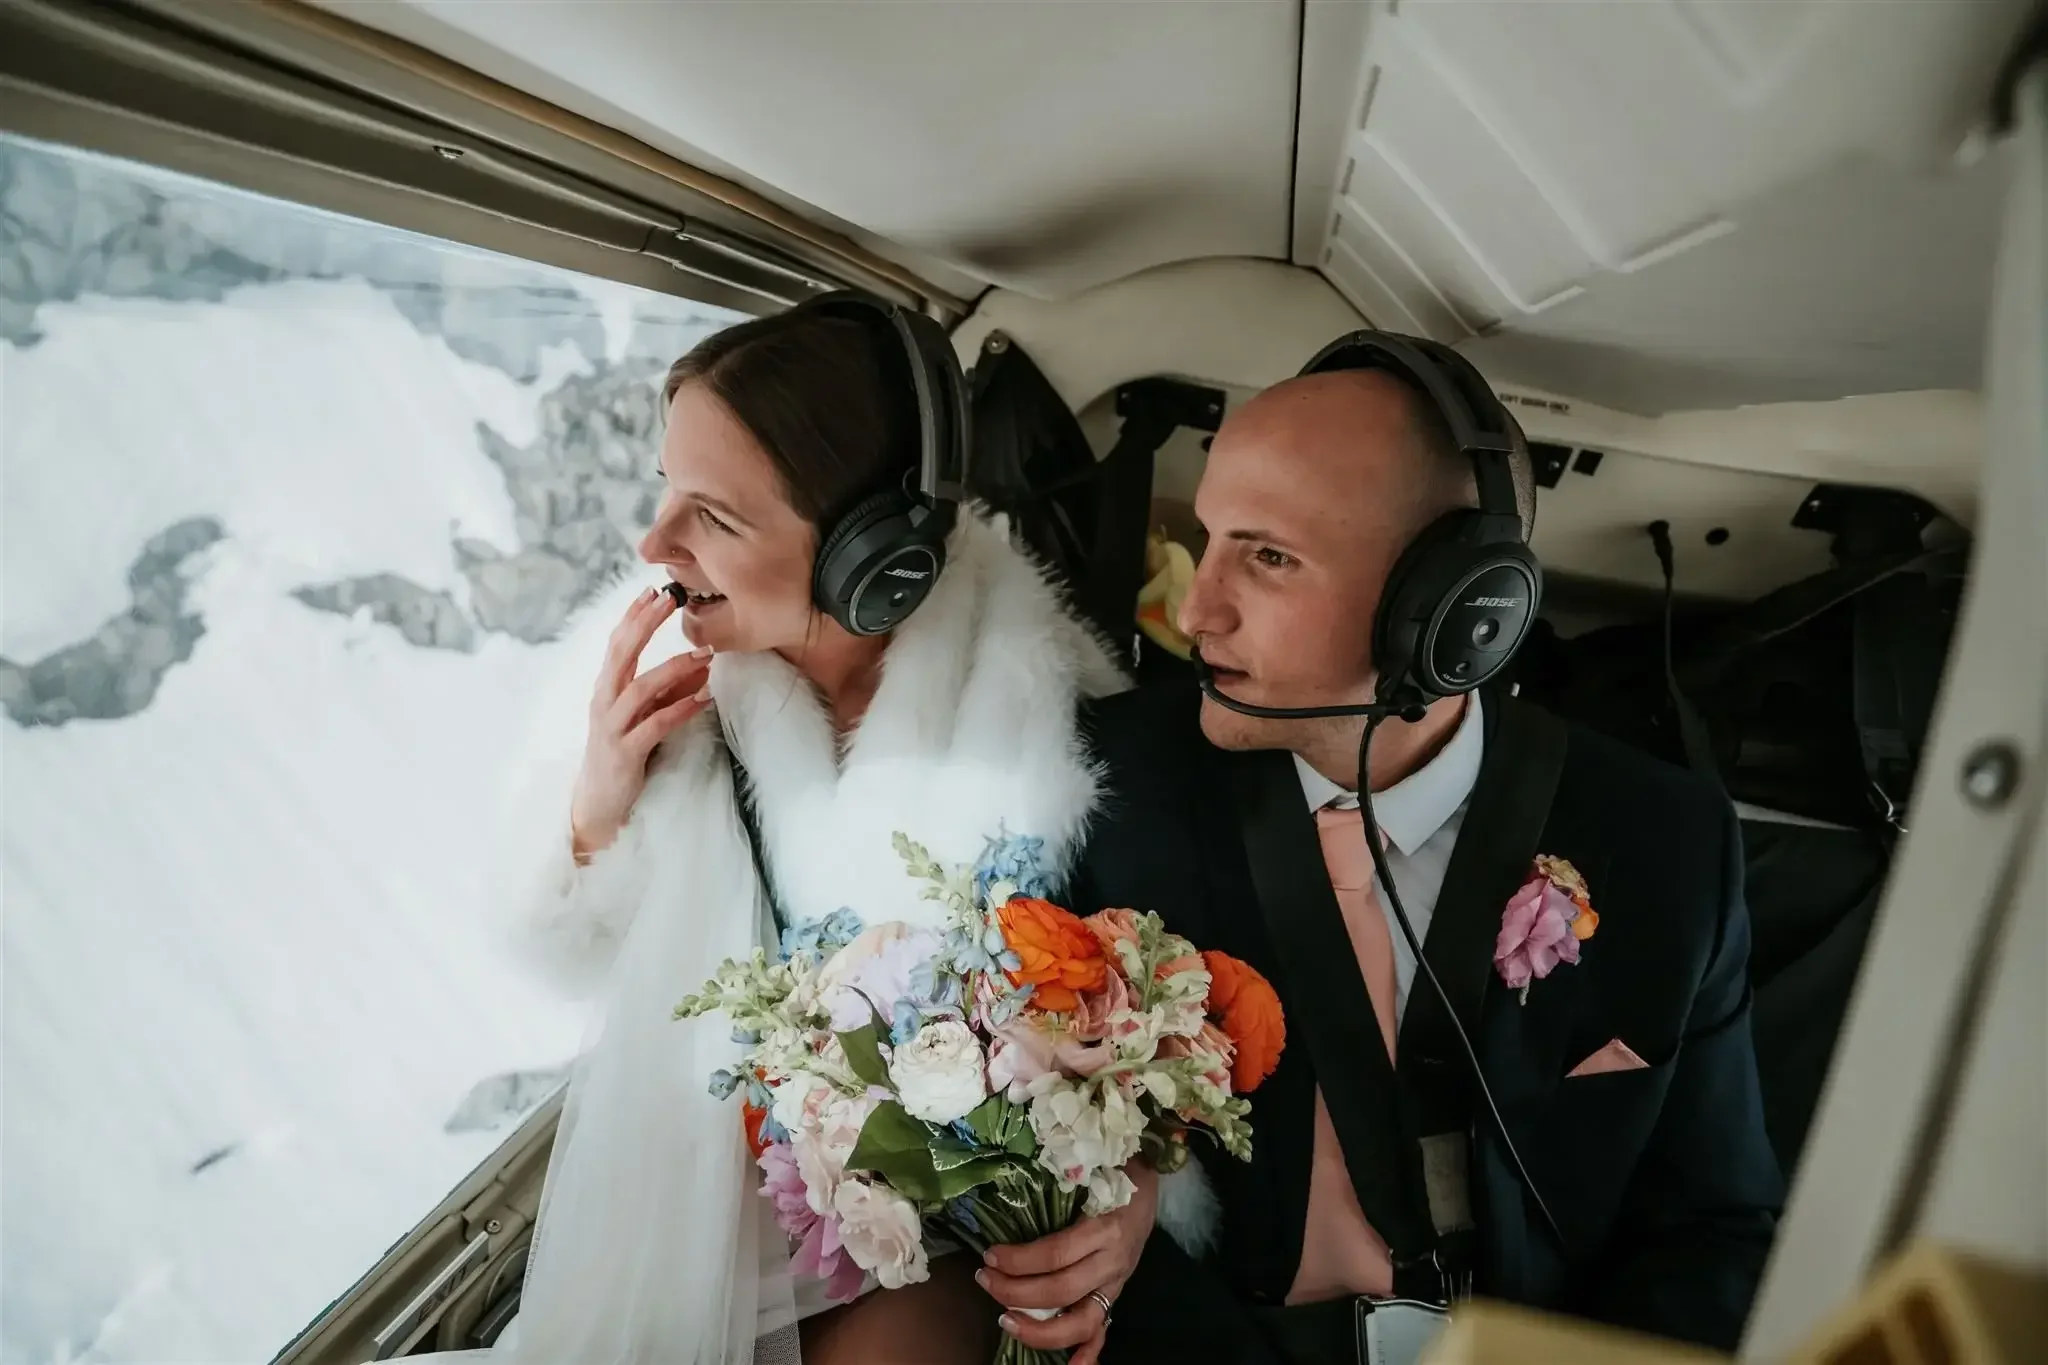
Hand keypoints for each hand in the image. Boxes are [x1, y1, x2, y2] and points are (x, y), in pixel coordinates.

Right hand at [569, 587, 712, 858]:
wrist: (598, 803)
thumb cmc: (622, 754)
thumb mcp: (643, 717)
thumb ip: (665, 692)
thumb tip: (699, 666)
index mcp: (606, 689)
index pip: (617, 643)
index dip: (633, 616)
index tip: (653, 590)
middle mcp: (604, 702)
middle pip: (621, 654)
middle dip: (645, 624)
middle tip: (671, 599)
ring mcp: (612, 728)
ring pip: (640, 689)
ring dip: (674, 668)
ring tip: (704, 655)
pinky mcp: (625, 753)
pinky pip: (655, 726)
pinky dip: (680, 710)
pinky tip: (704, 700)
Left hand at [976, 1163, 1157, 1364]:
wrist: (1150, 1182)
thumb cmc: (1115, 1169)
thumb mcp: (1091, 1168)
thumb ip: (1059, 1178)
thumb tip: (1010, 1182)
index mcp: (1104, 1229)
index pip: (1055, 1255)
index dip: (1019, 1260)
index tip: (990, 1254)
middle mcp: (1111, 1262)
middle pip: (1061, 1291)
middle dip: (1016, 1292)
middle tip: (985, 1280)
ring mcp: (1116, 1283)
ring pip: (1081, 1322)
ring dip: (1039, 1329)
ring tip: (1005, 1320)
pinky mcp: (1117, 1295)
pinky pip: (1103, 1331)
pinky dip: (1086, 1353)